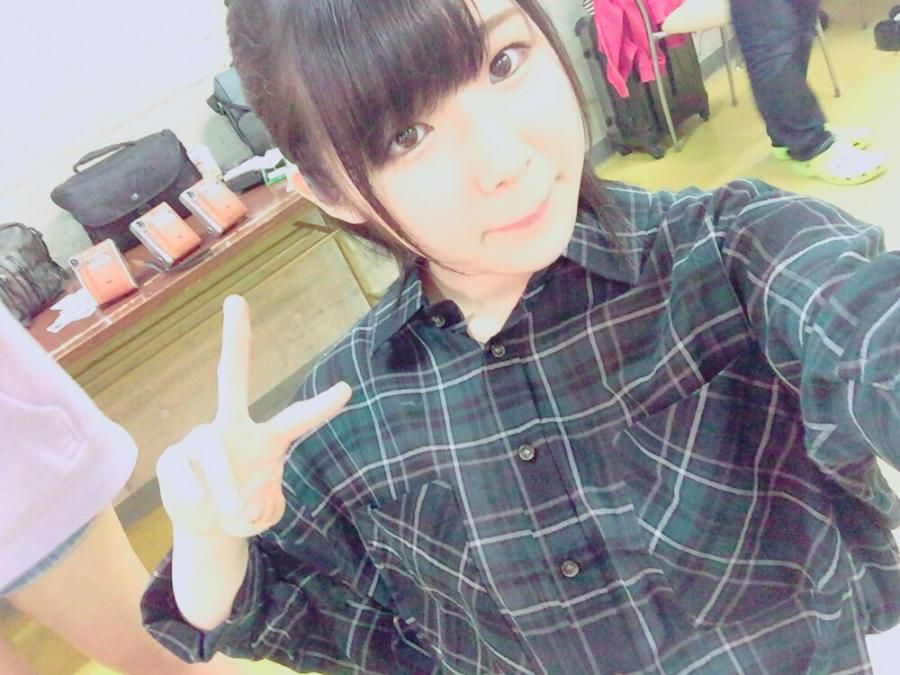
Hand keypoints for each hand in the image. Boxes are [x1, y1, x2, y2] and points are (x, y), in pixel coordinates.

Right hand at [156, 295, 350, 538]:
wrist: (204, 527)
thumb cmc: (240, 510)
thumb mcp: (263, 516)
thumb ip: (267, 508)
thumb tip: (248, 499)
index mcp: (267, 440)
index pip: (296, 419)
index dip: (320, 407)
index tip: (347, 389)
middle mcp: (233, 427)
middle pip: (232, 377)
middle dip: (235, 339)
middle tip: (235, 299)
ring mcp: (200, 438)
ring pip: (211, 447)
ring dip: (225, 484)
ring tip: (230, 510)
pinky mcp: (173, 457)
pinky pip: (185, 469)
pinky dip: (196, 492)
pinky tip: (199, 503)